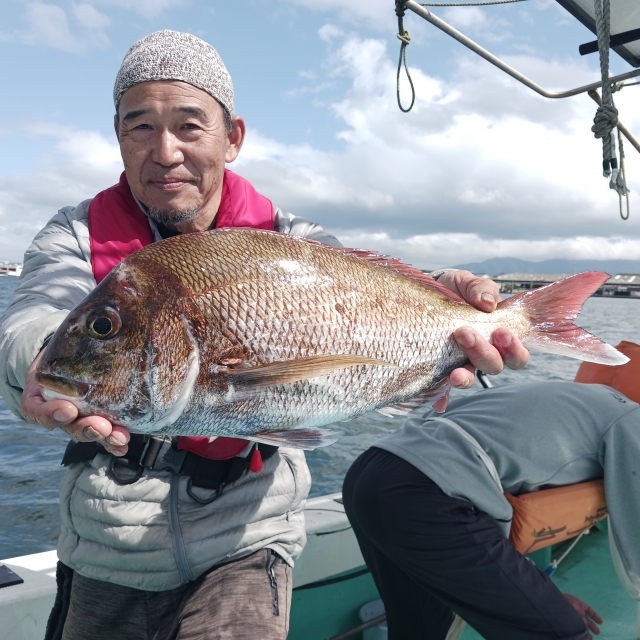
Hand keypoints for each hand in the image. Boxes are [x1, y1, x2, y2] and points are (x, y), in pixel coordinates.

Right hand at [21, 351, 129, 455]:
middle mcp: (58, 410)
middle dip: (86, 428)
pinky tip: (124, 445)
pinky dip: (114, 441)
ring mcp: (79, 416)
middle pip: (68, 425)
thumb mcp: (59, 345)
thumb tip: (100, 323)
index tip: (68, 410)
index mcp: (39, 395)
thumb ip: (70, 344)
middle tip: (100, 426)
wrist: (75, 352)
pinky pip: (104, 433)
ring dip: (104, 437)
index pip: (38, 410)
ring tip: (119, 437)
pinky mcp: (99, 417)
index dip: (52, 414)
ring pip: (88, 432)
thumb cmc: (65, 349)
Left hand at [432, 271, 529, 411]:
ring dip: (463, 377)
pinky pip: (440, 388)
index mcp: (496, 337)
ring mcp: (459, 362)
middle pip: (494, 367)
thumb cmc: (455, 289)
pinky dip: (439, 396)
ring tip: (454, 372)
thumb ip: (480, 287)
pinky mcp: (437, 367)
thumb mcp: (468, 282)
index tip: (501, 332)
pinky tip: (437, 401)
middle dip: (483, 353)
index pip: (516, 354)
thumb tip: (487, 302)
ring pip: (469, 378)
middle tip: (464, 333)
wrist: (425, 292)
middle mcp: (481, 354)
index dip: (514, 349)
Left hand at [563, 593, 601, 635]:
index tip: (601, 622)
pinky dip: (576, 631)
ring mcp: (567, 613)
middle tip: (598, 633)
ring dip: (584, 630)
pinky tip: (580, 636)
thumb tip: (585, 623)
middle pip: (584, 617)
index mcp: (575, 602)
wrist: (545, 602)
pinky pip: (571, 626)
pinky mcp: (562, 620)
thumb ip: (580, 613)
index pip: (587, 608)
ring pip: (578, 622)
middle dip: (591, 625)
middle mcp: (572, 608)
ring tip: (589, 638)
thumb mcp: (572, 605)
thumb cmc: (559, 602)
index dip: (594, 615)